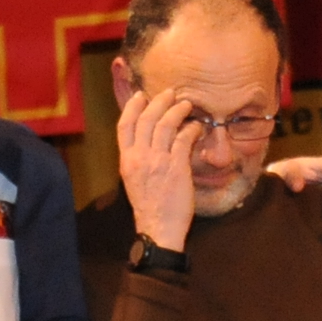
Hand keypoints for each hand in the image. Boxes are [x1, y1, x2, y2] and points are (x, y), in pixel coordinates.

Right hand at [114, 87, 206, 253]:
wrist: (158, 228)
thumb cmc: (149, 207)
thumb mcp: (135, 180)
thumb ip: (138, 159)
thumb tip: (149, 141)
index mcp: (126, 160)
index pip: (124, 125)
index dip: (132, 106)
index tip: (140, 95)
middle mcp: (140, 157)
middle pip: (146, 119)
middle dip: (159, 101)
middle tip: (170, 93)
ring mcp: (158, 161)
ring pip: (165, 124)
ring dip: (177, 110)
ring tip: (186, 104)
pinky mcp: (177, 167)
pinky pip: (184, 139)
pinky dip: (191, 129)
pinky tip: (197, 127)